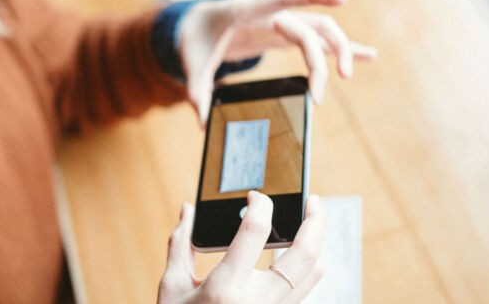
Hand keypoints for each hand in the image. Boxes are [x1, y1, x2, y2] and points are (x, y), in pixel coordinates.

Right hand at [158, 192, 324, 303]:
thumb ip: (181, 244)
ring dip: (317, 244)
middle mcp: (258, 302)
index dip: (260, 204)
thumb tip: (188, 210)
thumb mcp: (171, 286)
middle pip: (305, 255)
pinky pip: (305, 289)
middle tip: (313, 200)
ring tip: (311, 223)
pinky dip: (308, 266)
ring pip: (314, 274)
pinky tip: (298, 252)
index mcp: (226, 288)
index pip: (255, 231)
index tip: (255, 195)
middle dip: (315, 221)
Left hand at [178, 0, 377, 123]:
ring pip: (322, 30)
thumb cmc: (197, 37)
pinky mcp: (288, 35)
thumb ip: (196, 88)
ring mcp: (283, 23)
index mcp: (248, 11)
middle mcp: (272, 14)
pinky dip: (342, 47)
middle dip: (320, 58)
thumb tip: (200, 120)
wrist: (200, 23)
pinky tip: (368, 54)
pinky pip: (320, 40)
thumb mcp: (191, 61)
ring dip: (339, 50)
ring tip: (348, 76)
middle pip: (309, 27)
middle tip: (319, 94)